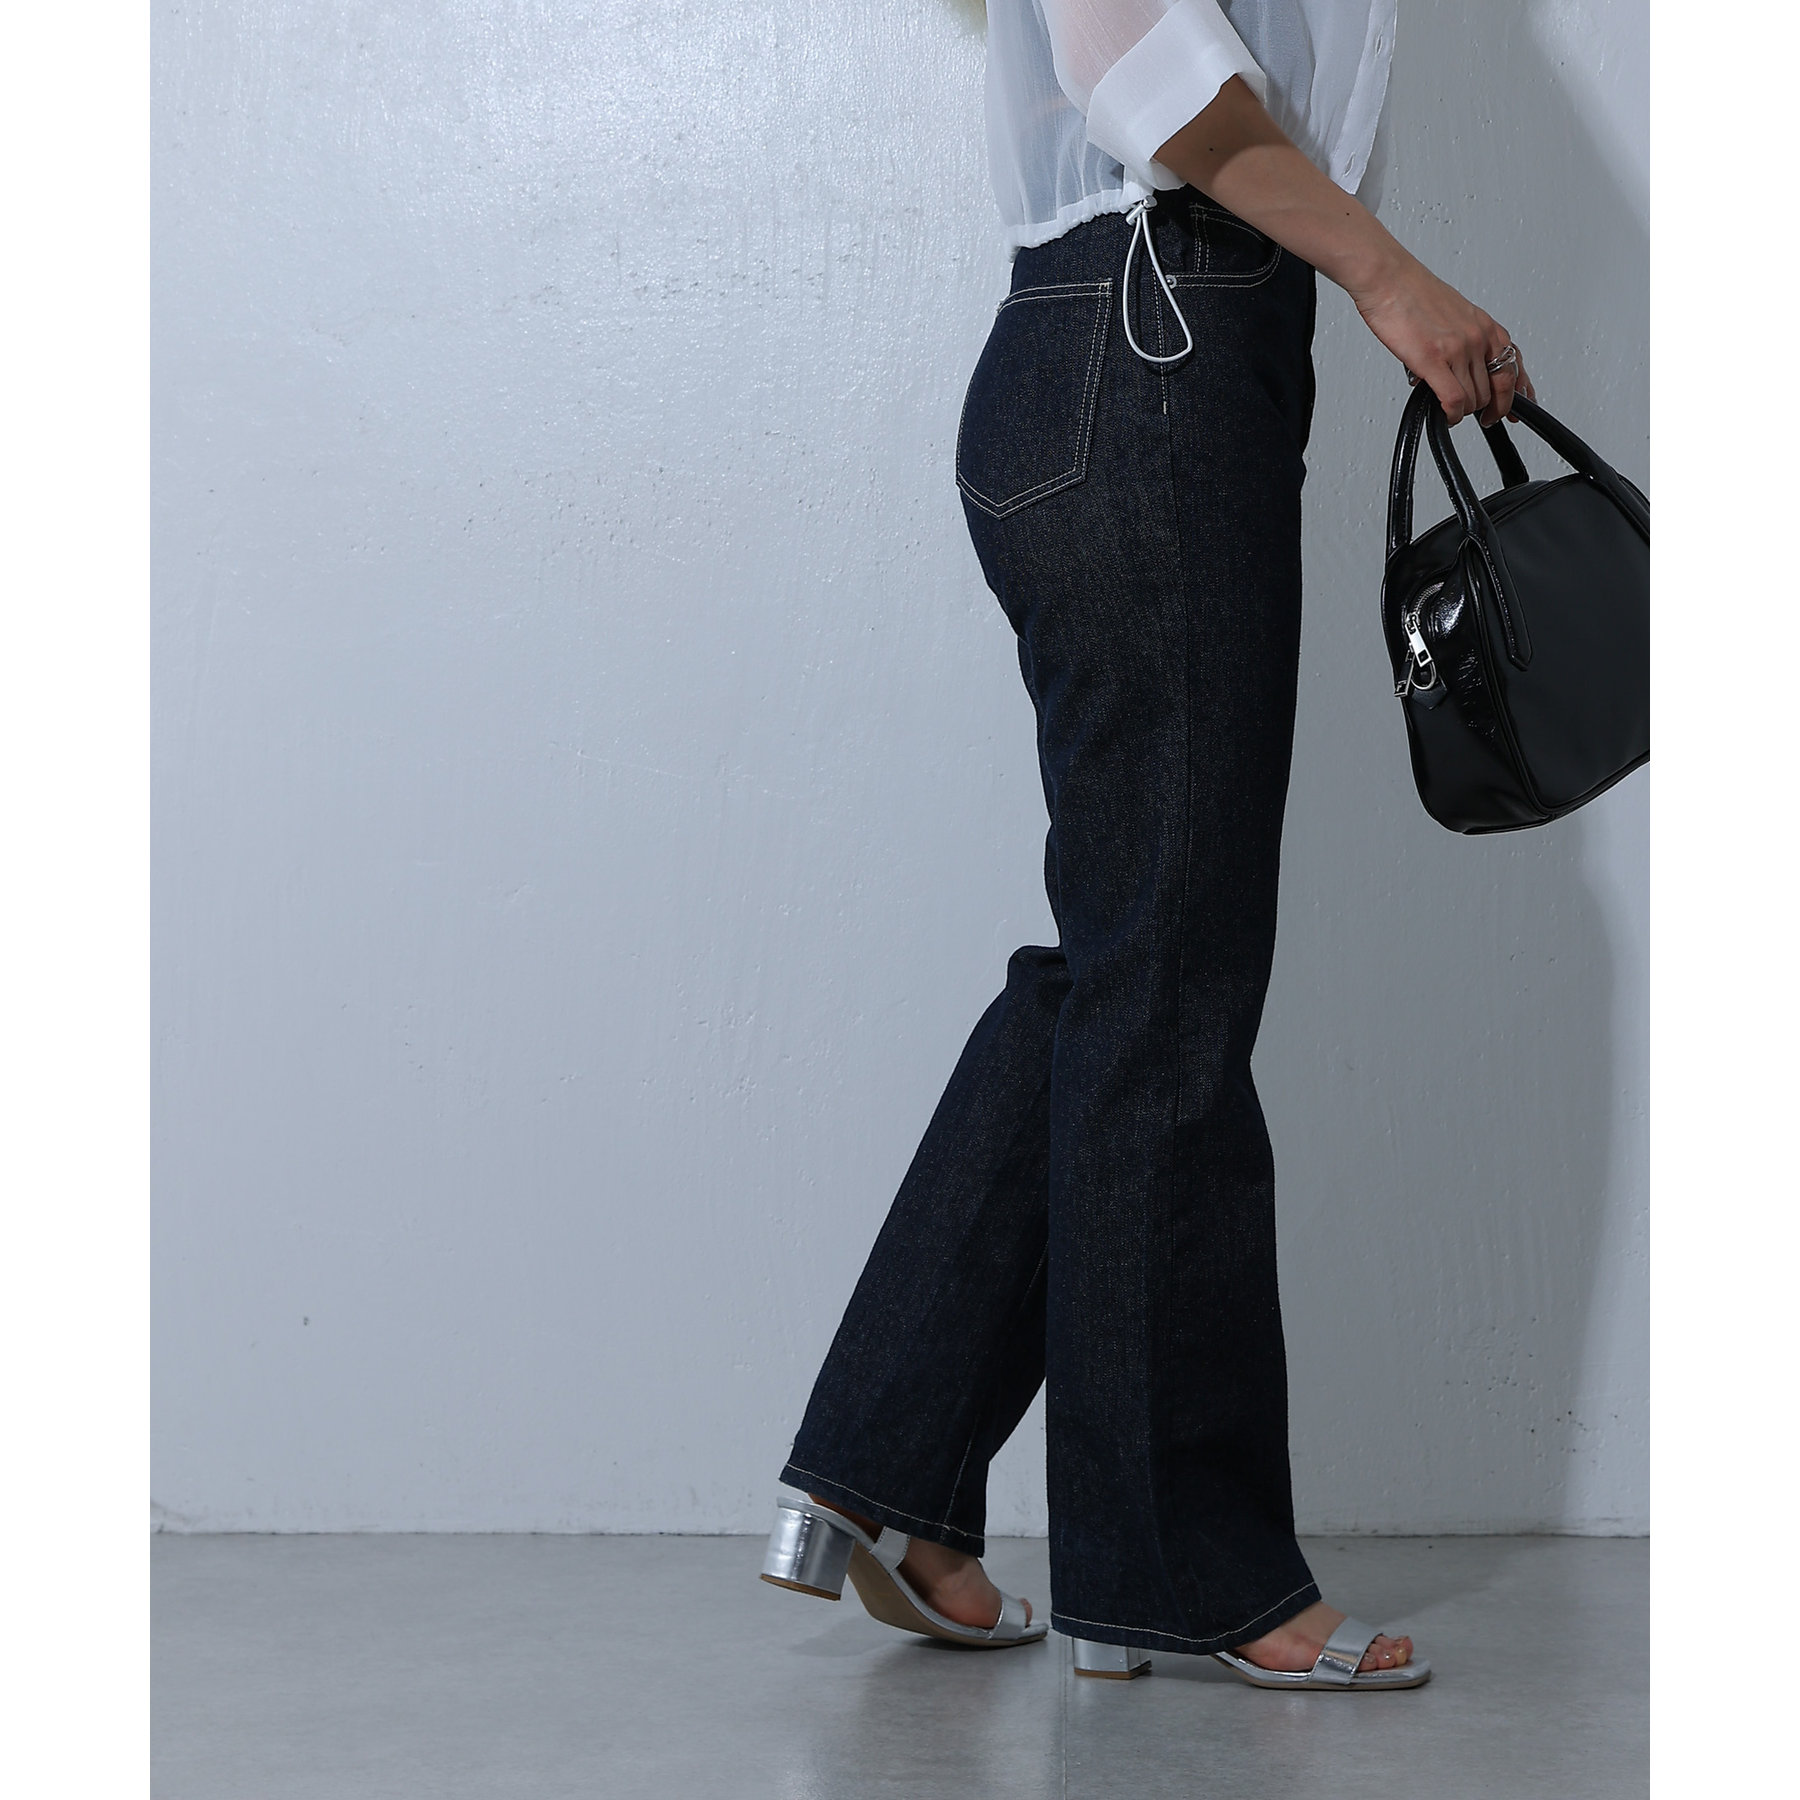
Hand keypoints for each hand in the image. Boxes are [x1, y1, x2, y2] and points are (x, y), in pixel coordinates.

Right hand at [1350, 250, 1534, 426]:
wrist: (1388, 280)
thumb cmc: (1413, 294)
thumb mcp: (1454, 316)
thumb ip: (1463, 342)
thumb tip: (1459, 369)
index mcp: (1485, 326)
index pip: (1514, 366)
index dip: (1518, 393)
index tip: (1515, 410)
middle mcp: (1477, 337)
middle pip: (1496, 389)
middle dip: (1489, 408)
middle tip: (1481, 418)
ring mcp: (1458, 349)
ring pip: (1475, 398)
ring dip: (1465, 411)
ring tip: (1452, 409)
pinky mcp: (1434, 360)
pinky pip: (1455, 400)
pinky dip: (1453, 415)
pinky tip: (1447, 415)